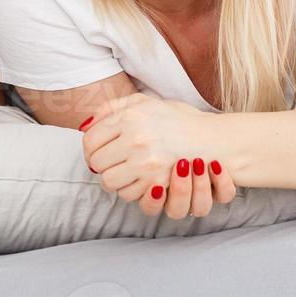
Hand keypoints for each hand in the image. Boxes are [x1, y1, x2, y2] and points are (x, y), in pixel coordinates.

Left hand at [81, 94, 237, 219]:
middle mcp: (136, 139)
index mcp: (130, 117)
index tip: (97, 150)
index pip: (90, 141)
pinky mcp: (158, 182)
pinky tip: (139, 179)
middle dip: (101, 165)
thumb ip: (111, 108)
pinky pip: (128, 194)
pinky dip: (131, 189)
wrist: (211, 140)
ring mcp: (147, 163)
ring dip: (114, 179)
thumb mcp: (143, 102)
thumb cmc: (175, 120)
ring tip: (125, 170)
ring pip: (109, 182)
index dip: (90, 149)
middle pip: (96, 164)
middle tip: (111, 162)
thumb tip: (85, 124)